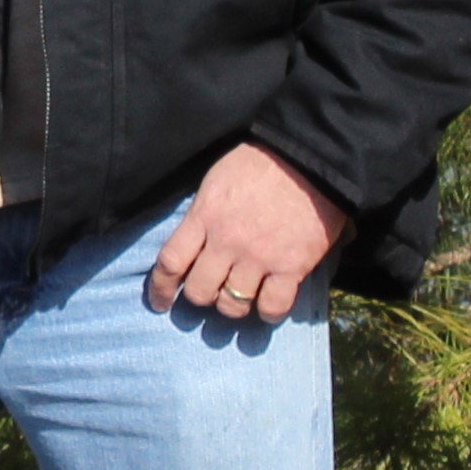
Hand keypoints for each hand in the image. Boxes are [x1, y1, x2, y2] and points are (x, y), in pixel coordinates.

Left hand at [150, 141, 349, 324]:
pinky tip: (268, 305)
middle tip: (211, 291)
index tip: (160, 302)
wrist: (310, 157)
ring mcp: (259, 257)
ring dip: (233, 306)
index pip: (170, 262)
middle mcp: (227, 242)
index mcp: (204, 216)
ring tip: (241, 297)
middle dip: (201, 296)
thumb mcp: (217, 180)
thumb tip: (194, 240)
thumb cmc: (261, 162)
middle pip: (199, 291)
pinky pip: (273, 307)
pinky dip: (268, 312)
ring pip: (232, 305)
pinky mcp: (291, 267)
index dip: (161, 288)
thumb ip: (203, 213)